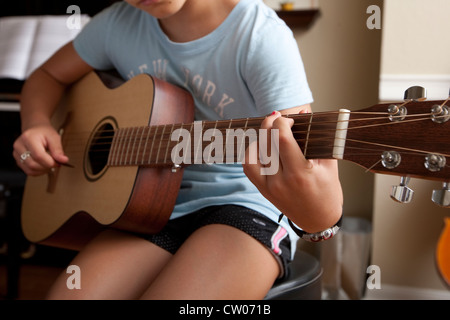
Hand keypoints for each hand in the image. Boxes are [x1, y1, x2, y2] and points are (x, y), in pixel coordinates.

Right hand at [13, 124, 68, 175]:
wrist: (35, 129)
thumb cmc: (45, 133)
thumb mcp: (54, 137)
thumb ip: (58, 149)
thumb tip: (63, 160)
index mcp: (28, 138)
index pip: (38, 156)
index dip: (50, 162)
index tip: (59, 162)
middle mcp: (19, 146)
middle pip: (33, 164)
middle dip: (47, 167)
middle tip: (55, 163)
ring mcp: (16, 154)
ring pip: (30, 170)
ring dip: (43, 170)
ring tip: (50, 163)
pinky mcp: (18, 160)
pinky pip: (28, 171)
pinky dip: (38, 171)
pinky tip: (44, 165)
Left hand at [243, 111, 342, 232]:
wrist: (319, 220)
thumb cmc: (328, 191)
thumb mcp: (329, 163)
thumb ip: (316, 137)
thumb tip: (303, 112)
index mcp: (301, 173)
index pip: (282, 139)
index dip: (282, 122)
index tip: (290, 119)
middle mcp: (282, 181)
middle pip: (266, 143)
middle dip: (270, 123)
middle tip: (278, 117)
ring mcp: (269, 187)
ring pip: (253, 154)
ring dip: (259, 137)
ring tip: (270, 131)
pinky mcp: (263, 190)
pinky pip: (249, 167)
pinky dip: (251, 153)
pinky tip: (262, 146)